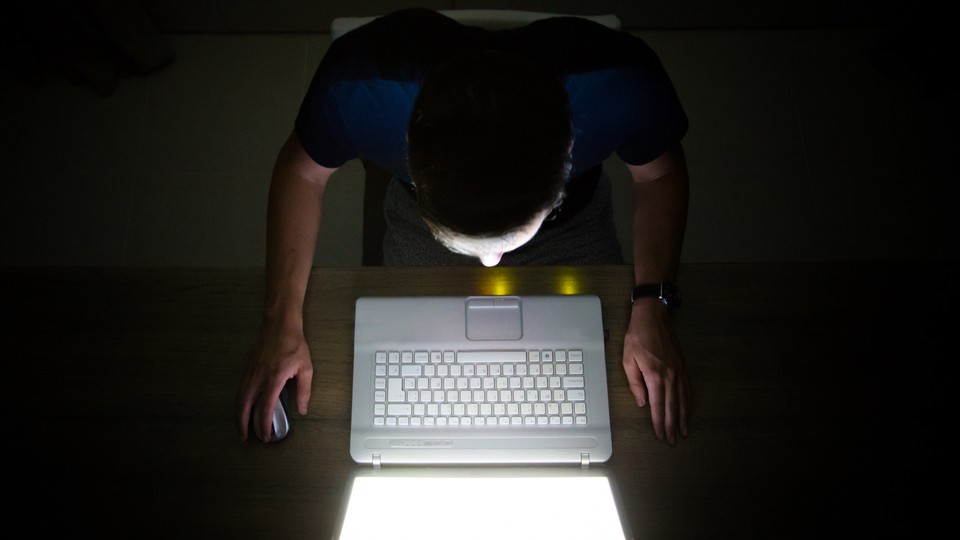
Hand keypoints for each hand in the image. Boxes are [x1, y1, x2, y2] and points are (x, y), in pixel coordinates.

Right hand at [235, 320, 312, 440]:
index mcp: (274, 379)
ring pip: (239, 398)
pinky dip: (238, 403)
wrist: (280, 326)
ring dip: (238, 415)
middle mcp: (258, 377)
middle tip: (245, 437)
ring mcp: (250, 372)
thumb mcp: (306, 368)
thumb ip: (304, 391)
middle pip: (244, 405)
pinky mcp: (247, 368)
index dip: (264, 424)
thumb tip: (302, 410)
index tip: (265, 436)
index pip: (266, 407)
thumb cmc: (295, 346)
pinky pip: (239, 389)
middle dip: (243, 424)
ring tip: (241, 428)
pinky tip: (241, 409)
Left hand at [621, 298, 689, 444]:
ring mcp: (678, 371)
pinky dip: (689, 403)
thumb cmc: (637, 337)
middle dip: (672, 426)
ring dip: (683, 418)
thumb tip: (643, 402)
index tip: (660, 435)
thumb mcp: (628, 359)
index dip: (658, 422)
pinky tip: (688, 411)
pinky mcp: (682, 366)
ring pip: (683, 400)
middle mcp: (670, 376)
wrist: (653, 317)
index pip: (657, 406)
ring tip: (684, 431)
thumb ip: (635, 383)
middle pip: (672, 407)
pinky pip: (688, 389)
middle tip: (673, 440)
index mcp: (654, 376)